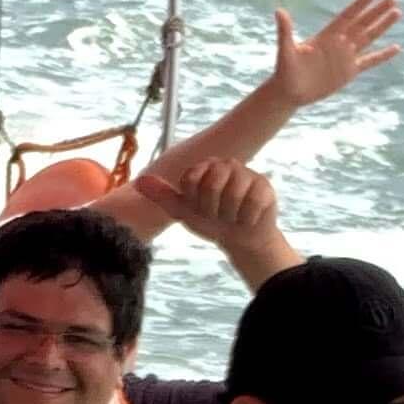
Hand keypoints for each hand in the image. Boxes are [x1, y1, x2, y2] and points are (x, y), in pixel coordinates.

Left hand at [130, 158, 277, 248]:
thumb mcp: (183, 211)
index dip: (195, 201)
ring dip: (230, 215)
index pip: (191, 180)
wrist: (240, 239)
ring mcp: (246, 173)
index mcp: (204, 167)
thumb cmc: (211, 222)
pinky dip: (247, 218)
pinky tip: (248, 217)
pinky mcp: (264, 186)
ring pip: (232, 194)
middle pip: (211, 185)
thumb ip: (162, 196)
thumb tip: (139, 182)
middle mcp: (225, 164)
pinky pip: (252, 203)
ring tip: (233, 215)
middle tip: (218, 213)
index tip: (201, 208)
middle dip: (213, 209)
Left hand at [269, 0, 403, 106]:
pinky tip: (397, 47)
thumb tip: (279, 11)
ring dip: (383, 26)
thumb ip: (285, 31)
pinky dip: (383, 55)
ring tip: (397, 13)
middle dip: (377, 12)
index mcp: (326, 36)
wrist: (290, 92)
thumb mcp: (286, 50)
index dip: (359, 6)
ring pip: (369, 38)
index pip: (347, 17)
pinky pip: (370, 61)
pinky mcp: (349, 72)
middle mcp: (339, 43)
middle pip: (362, 24)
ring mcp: (346, 57)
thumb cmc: (285, 71)